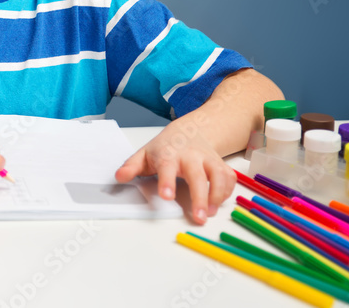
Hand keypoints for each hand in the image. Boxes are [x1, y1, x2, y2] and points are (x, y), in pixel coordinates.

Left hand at [114, 122, 235, 224]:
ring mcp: (208, 160)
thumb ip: (131, 167)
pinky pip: (229, 178)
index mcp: (169, 154)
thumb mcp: (144, 154)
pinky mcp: (221, 165)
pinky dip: (227, 192)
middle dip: (199, 196)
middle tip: (198, 217)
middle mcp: (191, 157)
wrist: (191, 131)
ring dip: (217, 196)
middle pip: (198, 176)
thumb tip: (119, 178)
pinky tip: (217, 204)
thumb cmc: (166, 147)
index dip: (168, 181)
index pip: (167, 167)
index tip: (166, 196)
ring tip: (209, 214)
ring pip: (219, 176)